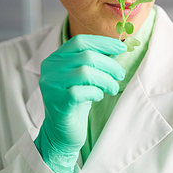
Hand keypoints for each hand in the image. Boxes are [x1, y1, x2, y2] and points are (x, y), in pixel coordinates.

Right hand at [36, 34, 125, 172]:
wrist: (60, 132)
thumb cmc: (75, 101)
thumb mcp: (82, 76)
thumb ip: (93, 60)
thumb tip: (116, 47)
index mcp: (55, 58)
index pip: (80, 41)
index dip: (103, 42)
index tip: (122, 47)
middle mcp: (50, 69)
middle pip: (86, 56)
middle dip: (109, 64)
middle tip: (120, 75)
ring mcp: (52, 85)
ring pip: (85, 72)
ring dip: (106, 79)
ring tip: (113, 88)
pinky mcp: (57, 102)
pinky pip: (82, 91)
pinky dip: (95, 92)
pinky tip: (98, 96)